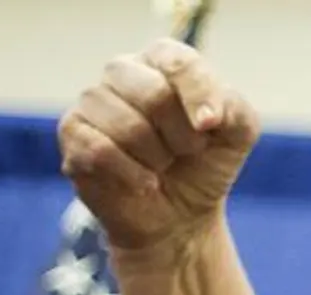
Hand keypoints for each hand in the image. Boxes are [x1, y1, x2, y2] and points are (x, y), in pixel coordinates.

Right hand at [57, 39, 259, 256]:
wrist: (179, 217)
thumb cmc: (205, 165)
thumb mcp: (237, 133)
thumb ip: (232, 108)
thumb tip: (204, 118)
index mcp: (162, 60)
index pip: (177, 61)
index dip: (199, 96)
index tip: (211, 128)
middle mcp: (123, 72)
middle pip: (154, 94)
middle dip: (181, 136)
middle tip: (185, 152)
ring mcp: (92, 101)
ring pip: (127, 126)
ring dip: (157, 159)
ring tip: (161, 165)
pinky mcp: (73, 135)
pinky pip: (99, 150)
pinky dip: (132, 175)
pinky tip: (145, 183)